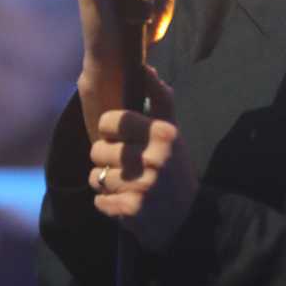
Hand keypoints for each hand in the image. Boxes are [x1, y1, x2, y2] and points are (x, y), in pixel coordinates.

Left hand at [88, 70, 196, 240]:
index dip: (110, 132)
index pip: (108, 120)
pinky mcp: (131, 210)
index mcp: (163, 133)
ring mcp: (142, 185)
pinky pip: (99, 201)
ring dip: (106, 183)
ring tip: (127, 186)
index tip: (122, 140)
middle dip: (107, 160)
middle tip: (126, 167)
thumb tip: (145, 67)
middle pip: (97, 149)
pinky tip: (127, 203)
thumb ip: (159, 100)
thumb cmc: (176, 170)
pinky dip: (108, 204)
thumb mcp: (173, 133)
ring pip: (96, 176)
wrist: (190, 218)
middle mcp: (153, 157)